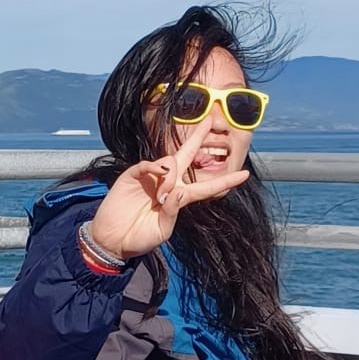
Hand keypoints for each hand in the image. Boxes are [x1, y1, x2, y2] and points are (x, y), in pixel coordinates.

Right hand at [86, 123, 249, 263]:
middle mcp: (168, 184)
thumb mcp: (162, 231)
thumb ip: (173, 212)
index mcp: (179, 198)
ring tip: (161, 195)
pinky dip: (155, 167)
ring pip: (170, 161)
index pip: (207, 187)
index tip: (245, 174)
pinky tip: (157, 174)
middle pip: (187, 156)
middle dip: (198, 138)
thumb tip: (178, 191)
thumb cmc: (140, 238)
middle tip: (211, 119)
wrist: (113, 240)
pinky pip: (148, 164)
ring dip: (171, 174)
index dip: (225, 181)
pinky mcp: (134, 175)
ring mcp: (151, 178)